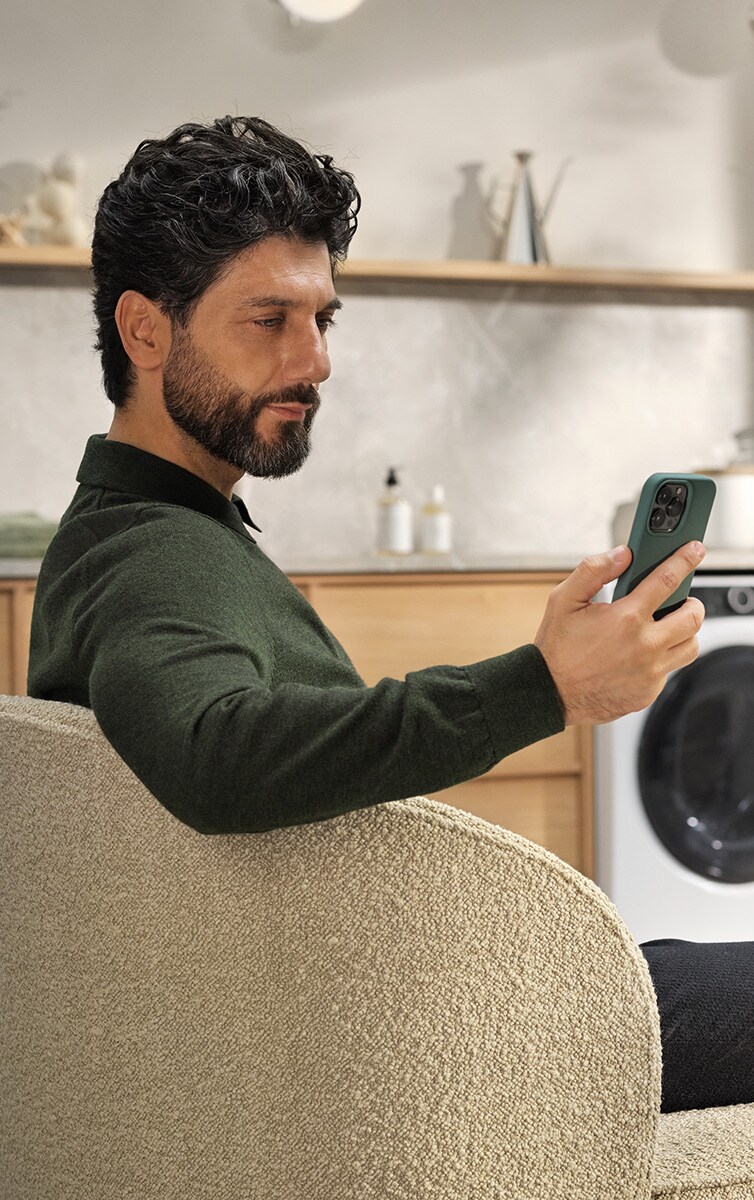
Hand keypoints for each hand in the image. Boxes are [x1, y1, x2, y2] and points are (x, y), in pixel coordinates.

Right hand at [533, 542, 705, 725]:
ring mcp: (649, 672)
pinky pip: (669, 671)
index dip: (685, 560)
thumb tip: (623, 555)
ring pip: (690, 646)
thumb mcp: (564, 600)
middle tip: (680, 600)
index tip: (694, 550)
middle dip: (691, 603)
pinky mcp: (648, 692)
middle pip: (693, 617)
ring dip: (684, 633)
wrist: (549, 694)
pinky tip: (641, 655)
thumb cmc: (556, 648)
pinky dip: (662, 659)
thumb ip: (594, 570)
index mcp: (625, 618)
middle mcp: (644, 646)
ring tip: (665, 627)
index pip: (667, 580)